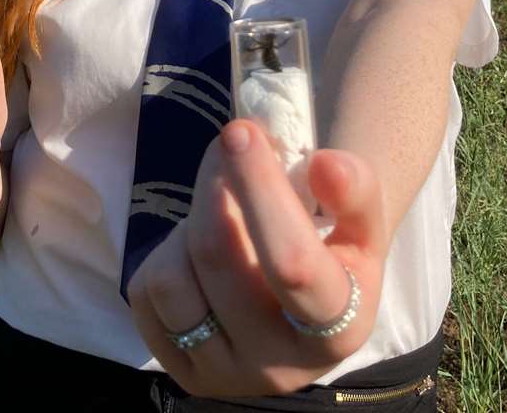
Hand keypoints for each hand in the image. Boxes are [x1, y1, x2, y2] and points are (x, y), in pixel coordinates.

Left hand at [127, 120, 387, 397]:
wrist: (302, 306)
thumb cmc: (333, 252)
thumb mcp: (361, 221)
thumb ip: (354, 189)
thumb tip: (326, 166)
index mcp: (337, 329)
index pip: (292, 265)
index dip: (261, 191)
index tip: (242, 132)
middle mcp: (278, 366)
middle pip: (218, 257)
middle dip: (215, 184)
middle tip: (230, 144)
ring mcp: (222, 375)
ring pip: (172, 278)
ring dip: (189, 225)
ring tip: (220, 216)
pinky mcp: (177, 369)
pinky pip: (145, 293)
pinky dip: (166, 254)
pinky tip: (196, 253)